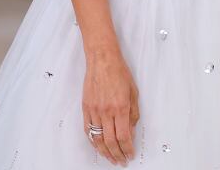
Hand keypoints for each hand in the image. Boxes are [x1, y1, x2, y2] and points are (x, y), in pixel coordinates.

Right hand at [82, 50, 139, 165]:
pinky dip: (93, 141)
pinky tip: (98, 146)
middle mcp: (107, 111)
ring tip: (111, 158)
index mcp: (121, 107)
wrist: (102, 60)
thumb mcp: (134, 92)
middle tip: (121, 161)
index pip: (124, 136)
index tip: (130, 155)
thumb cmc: (119, 72)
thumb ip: (133, 113)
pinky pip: (88, 130)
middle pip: (111, 141)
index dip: (127, 149)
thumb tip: (131, 130)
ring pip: (98, 139)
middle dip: (117, 154)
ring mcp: (94, 111)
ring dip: (105, 152)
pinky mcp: (86, 109)